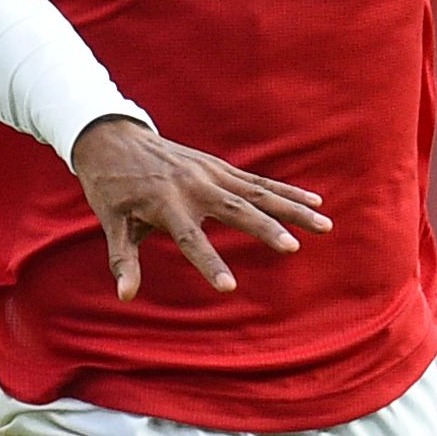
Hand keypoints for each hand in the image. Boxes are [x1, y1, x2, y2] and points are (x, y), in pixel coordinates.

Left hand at [68, 115, 329, 299]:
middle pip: (236, 210)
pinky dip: (286, 191)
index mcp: (165, 204)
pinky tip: (314, 201)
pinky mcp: (220, 167)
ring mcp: (211, 173)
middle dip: (265, 229)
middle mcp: (194, 186)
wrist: (115, 140)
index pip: (192, 240)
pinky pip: (259, 181)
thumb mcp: (113, 224)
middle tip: (293, 247)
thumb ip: (123, 260)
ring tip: (324, 224)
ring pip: (258, 193)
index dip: (210, 263)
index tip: (229, 287)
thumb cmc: (112, 190)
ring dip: (292, 208)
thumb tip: (125, 296)